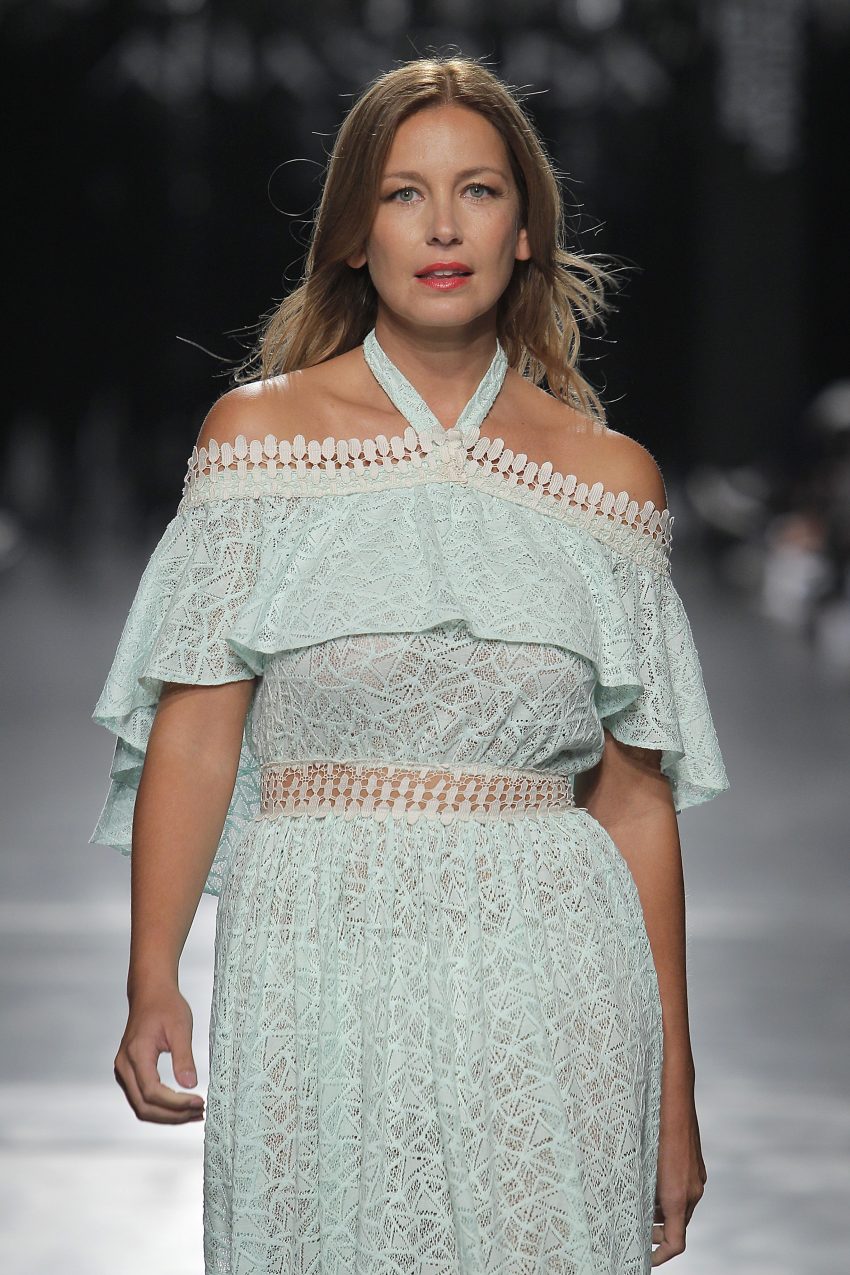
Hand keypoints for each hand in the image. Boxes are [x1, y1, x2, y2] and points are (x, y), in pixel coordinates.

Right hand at [114, 981, 204, 1123]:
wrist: (150, 993)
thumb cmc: (165, 1005)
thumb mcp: (180, 1028)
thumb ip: (184, 1057)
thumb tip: (190, 1084)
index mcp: (136, 1054)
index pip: (152, 1092)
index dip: (176, 1103)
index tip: (199, 1101)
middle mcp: (124, 1066)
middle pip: (144, 1106)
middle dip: (172, 1115)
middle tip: (198, 1113)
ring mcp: (124, 1071)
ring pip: (141, 1106)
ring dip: (167, 1115)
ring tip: (193, 1113)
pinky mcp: (129, 1072)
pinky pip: (141, 1098)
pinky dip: (161, 1106)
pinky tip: (180, 1105)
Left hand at [651, 1086, 706, 1263]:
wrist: (673, 1098)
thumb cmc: (651, 1128)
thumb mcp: (641, 1165)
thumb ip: (643, 1192)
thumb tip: (636, 1207)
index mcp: (677, 1197)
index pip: (676, 1243)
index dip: (661, 1255)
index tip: (647, 1257)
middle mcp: (692, 1191)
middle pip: (677, 1225)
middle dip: (658, 1231)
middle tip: (638, 1228)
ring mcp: (697, 1177)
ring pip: (681, 1206)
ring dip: (662, 1211)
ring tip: (641, 1200)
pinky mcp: (696, 1165)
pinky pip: (685, 1188)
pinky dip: (670, 1193)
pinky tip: (653, 1178)